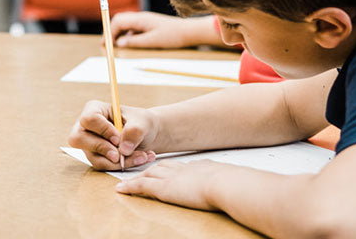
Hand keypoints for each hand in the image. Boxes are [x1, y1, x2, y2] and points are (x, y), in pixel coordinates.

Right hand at [67, 100, 158, 170]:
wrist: (147, 135)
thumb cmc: (141, 122)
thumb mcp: (143, 121)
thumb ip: (134, 131)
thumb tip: (123, 149)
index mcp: (94, 109)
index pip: (89, 119)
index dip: (102, 130)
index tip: (118, 139)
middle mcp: (87, 127)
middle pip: (78, 139)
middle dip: (102, 148)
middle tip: (119, 154)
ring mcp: (89, 144)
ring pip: (93, 156)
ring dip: (118, 161)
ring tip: (141, 156)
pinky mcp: (96, 157)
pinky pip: (103, 166)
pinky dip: (121, 166)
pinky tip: (138, 159)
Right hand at [112, 12, 215, 48]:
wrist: (189, 32)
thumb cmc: (173, 36)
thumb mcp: (152, 41)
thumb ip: (134, 42)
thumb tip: (118, 43)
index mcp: (140, 19)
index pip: (118, 21)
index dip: (109, 32)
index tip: (106, 45)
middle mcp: (140, 17)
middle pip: (119, 20)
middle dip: (111, 31)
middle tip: (107, 45)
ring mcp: (144, 21)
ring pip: (125, 25)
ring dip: (119, 34)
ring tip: (117, 46)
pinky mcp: (148, 25)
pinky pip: (133, 28)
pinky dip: (127, 35)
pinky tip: (130, 44)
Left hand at [115, 159, 231, 210]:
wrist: (226, 184)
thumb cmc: (233, 185)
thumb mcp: (231, 179)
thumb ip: (226, 181)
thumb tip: (235, 185)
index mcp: (199, 167)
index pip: (178, 166)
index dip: (168, 168)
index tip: (163, 169)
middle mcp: (182, 169)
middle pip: (160, 166)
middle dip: (148, 168)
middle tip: (139, 171)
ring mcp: (171, 177)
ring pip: (148, 174)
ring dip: (136, 176)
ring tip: (126, 180)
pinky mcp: (164, 188)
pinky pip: (141, 186)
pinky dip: (129, 186)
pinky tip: (120, 189)